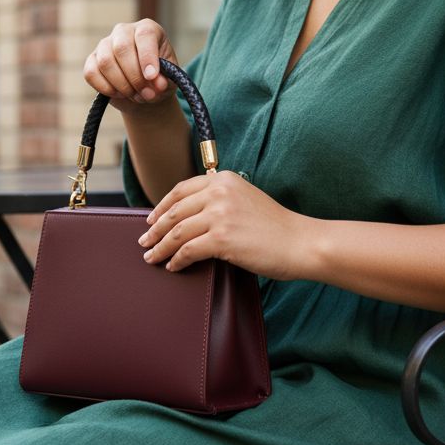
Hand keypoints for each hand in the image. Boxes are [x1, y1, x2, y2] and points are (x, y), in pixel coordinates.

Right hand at [83, 19, 179, 109]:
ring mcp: (105, 44)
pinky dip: (106, 88)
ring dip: (121, 85)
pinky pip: (91, 73)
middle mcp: (124, 31)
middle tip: (146, 93)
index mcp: (148, 29)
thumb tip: (157, 84)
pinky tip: (119, 93)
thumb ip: (165, 80)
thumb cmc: (159, 79)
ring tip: (135, 95)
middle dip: (134, 76)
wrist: (144, 90)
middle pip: (122, 48)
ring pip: (106, 62)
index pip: (145, 35)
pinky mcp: (92, 60)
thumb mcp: (169, 80)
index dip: (147, 57)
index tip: (151, 77)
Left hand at [137, 170, 310, 277]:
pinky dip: (176, 260)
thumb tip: (189, 216)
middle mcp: (219, 192)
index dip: (162, 206)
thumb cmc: (276, 226)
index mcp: (224, 179)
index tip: (151, 219)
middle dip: (154, 229)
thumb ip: (221, 200)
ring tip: (152, 257)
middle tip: (144, 242)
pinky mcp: (222, 239)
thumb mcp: (246, 199)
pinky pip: (187, 251)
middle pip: (174, 211)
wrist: (301, 242)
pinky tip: (173, 266)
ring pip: (176, 232)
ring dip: (160, 247)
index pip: (181, 190)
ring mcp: (220, 215)